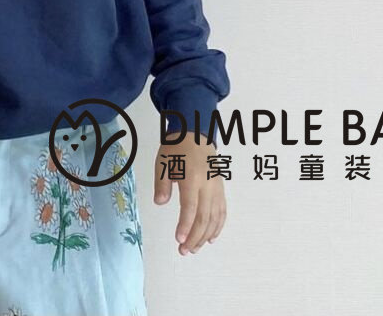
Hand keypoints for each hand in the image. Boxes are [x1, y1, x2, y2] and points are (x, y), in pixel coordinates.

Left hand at [153, 129, 225, 255]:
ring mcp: (216, 187)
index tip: (179, 240)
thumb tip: (160, 203)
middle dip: (194, 237)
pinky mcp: (220, 188)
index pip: (190, 207)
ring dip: (205, 236)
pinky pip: (222, 211)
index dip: (185, 225)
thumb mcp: (163, 163)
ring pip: (214, 217)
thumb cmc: (176, 148)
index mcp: (191, 178)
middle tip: (183, 250)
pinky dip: (218, 226)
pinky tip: (211, 238)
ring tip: (193, 248)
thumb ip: (162, 184)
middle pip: (204, 217)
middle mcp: (207, 185)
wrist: (195, 133)